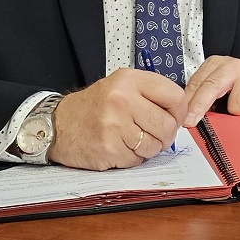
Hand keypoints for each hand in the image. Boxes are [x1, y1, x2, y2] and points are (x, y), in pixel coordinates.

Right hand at [49, 68, 186, 169]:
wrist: (57, 125)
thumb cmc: (93, 107)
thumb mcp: (121, 86)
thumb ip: (151, 95)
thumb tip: (182, 114)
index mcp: (129, 80)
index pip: (176, 97)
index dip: (179, 112)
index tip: (172, 117)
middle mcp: (122, 99)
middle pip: (167, 125)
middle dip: (164, 134)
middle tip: (151, 133)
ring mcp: (114, 125)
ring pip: (155, 145)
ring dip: (148, 148)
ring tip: (131, 140)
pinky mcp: (108, 148)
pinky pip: (137, 159)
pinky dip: (132, 158)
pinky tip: (118, 147)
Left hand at [181, 56, 239, 125]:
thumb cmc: (237, 84)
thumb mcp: (218, 85)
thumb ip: (203, 97)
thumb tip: (190, 117)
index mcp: (215, 64)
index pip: (197, 83)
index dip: (189, 104)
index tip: (184, 119)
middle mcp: (232, 65)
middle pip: (212, 87)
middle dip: (200, 107)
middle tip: (192, 122)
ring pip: (238, 104)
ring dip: (237, 112)